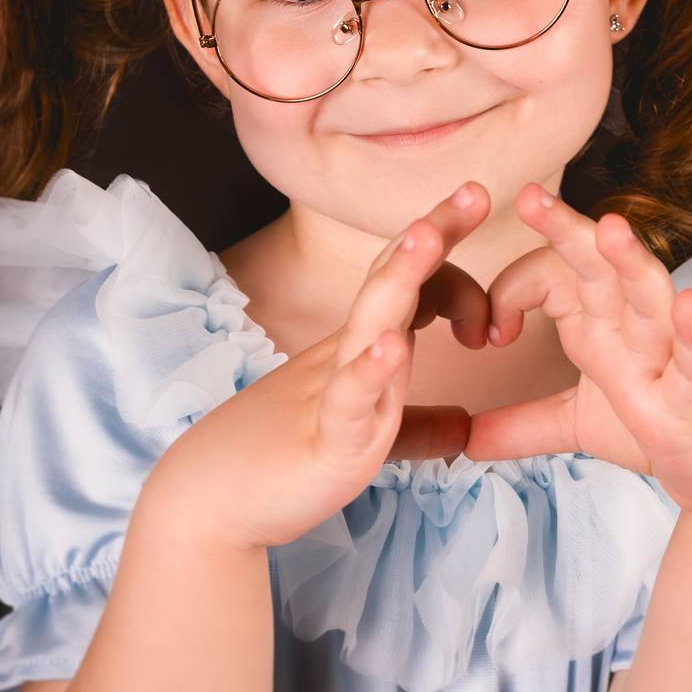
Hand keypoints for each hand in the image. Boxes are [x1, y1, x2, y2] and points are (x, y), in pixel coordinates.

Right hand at [178, 182, 494, 551]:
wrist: (211, 500)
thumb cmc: (283, 462)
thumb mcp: (365, 438)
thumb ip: (417, 428)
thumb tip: (465, 426)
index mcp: (361, 350)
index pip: (409, 284)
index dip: (446, 251)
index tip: (480, 209)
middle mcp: (348, 357)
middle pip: (392, 280)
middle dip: (433, 234)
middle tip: (477, 191)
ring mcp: (334, 391)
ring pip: (370, 322)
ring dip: (400, 277)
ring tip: (427, 236)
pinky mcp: (325, 439)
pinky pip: (349, 398)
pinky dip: (370, 371)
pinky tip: (393, 346)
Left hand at [466, 184, 691, 517]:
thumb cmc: (655, 426)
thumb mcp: (574, 425)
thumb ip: (520, 425)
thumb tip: (465, 440)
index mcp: (598, 322)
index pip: (551, 276)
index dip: (510, 292)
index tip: (488, 333)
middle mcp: (631, 327)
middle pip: (598, 265)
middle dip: (566, 229)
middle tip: (531, 196)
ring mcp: (666, 358)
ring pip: (650, 296)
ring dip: (631, 262)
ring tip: (612, 228)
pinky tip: (690, 304)